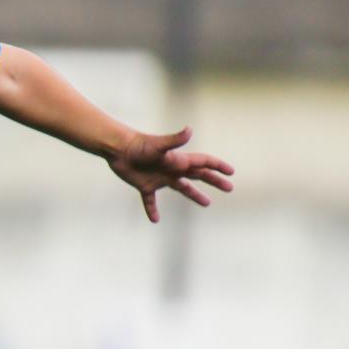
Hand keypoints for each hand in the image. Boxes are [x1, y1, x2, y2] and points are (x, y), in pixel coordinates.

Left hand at [107, 126, 234, 223]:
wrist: (117, 149)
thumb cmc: (138, 146)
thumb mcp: (159, 145)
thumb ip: (175, 140)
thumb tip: (190, 129)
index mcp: (179, 160)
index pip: (203, 162)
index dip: (217, 166)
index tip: (231, 172)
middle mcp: (172, 169)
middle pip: (198, 175)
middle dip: (214, 181)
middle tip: (229, 188)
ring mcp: (159, 178)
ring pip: (181, 188)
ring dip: (194, 195)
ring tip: (207, 203)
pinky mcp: (144, 185)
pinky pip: (150, 200)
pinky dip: (152, 209)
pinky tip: (155, 220)